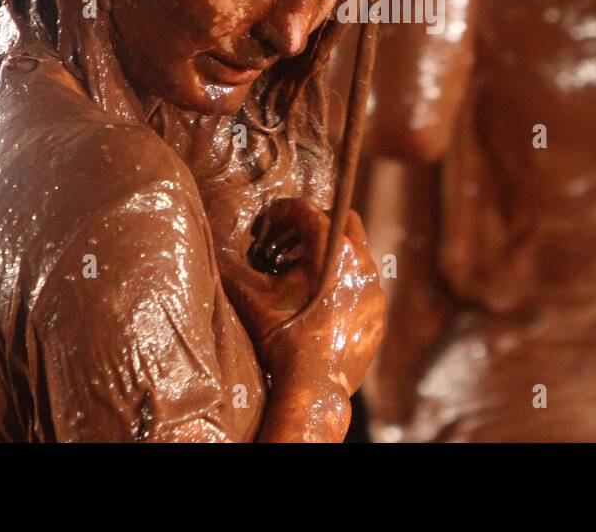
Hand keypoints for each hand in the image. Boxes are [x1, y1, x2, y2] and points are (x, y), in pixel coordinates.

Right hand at [223, 198, 384, 396]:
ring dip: (333, 255)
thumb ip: (235, 266)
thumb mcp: (251, 298)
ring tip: (306, 272)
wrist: (313, 386)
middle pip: (343, 223)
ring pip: (358, 256)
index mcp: (333, 251)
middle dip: (318, 224)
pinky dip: (344, 285)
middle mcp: (362, 264)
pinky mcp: (377, 315)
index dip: (285, 210)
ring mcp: (374, 290)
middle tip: (292, 238)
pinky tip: (323, 302)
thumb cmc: (281, 337)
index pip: (308, 212)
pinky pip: (363, 287)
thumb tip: (218, 247)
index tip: (271, 218)